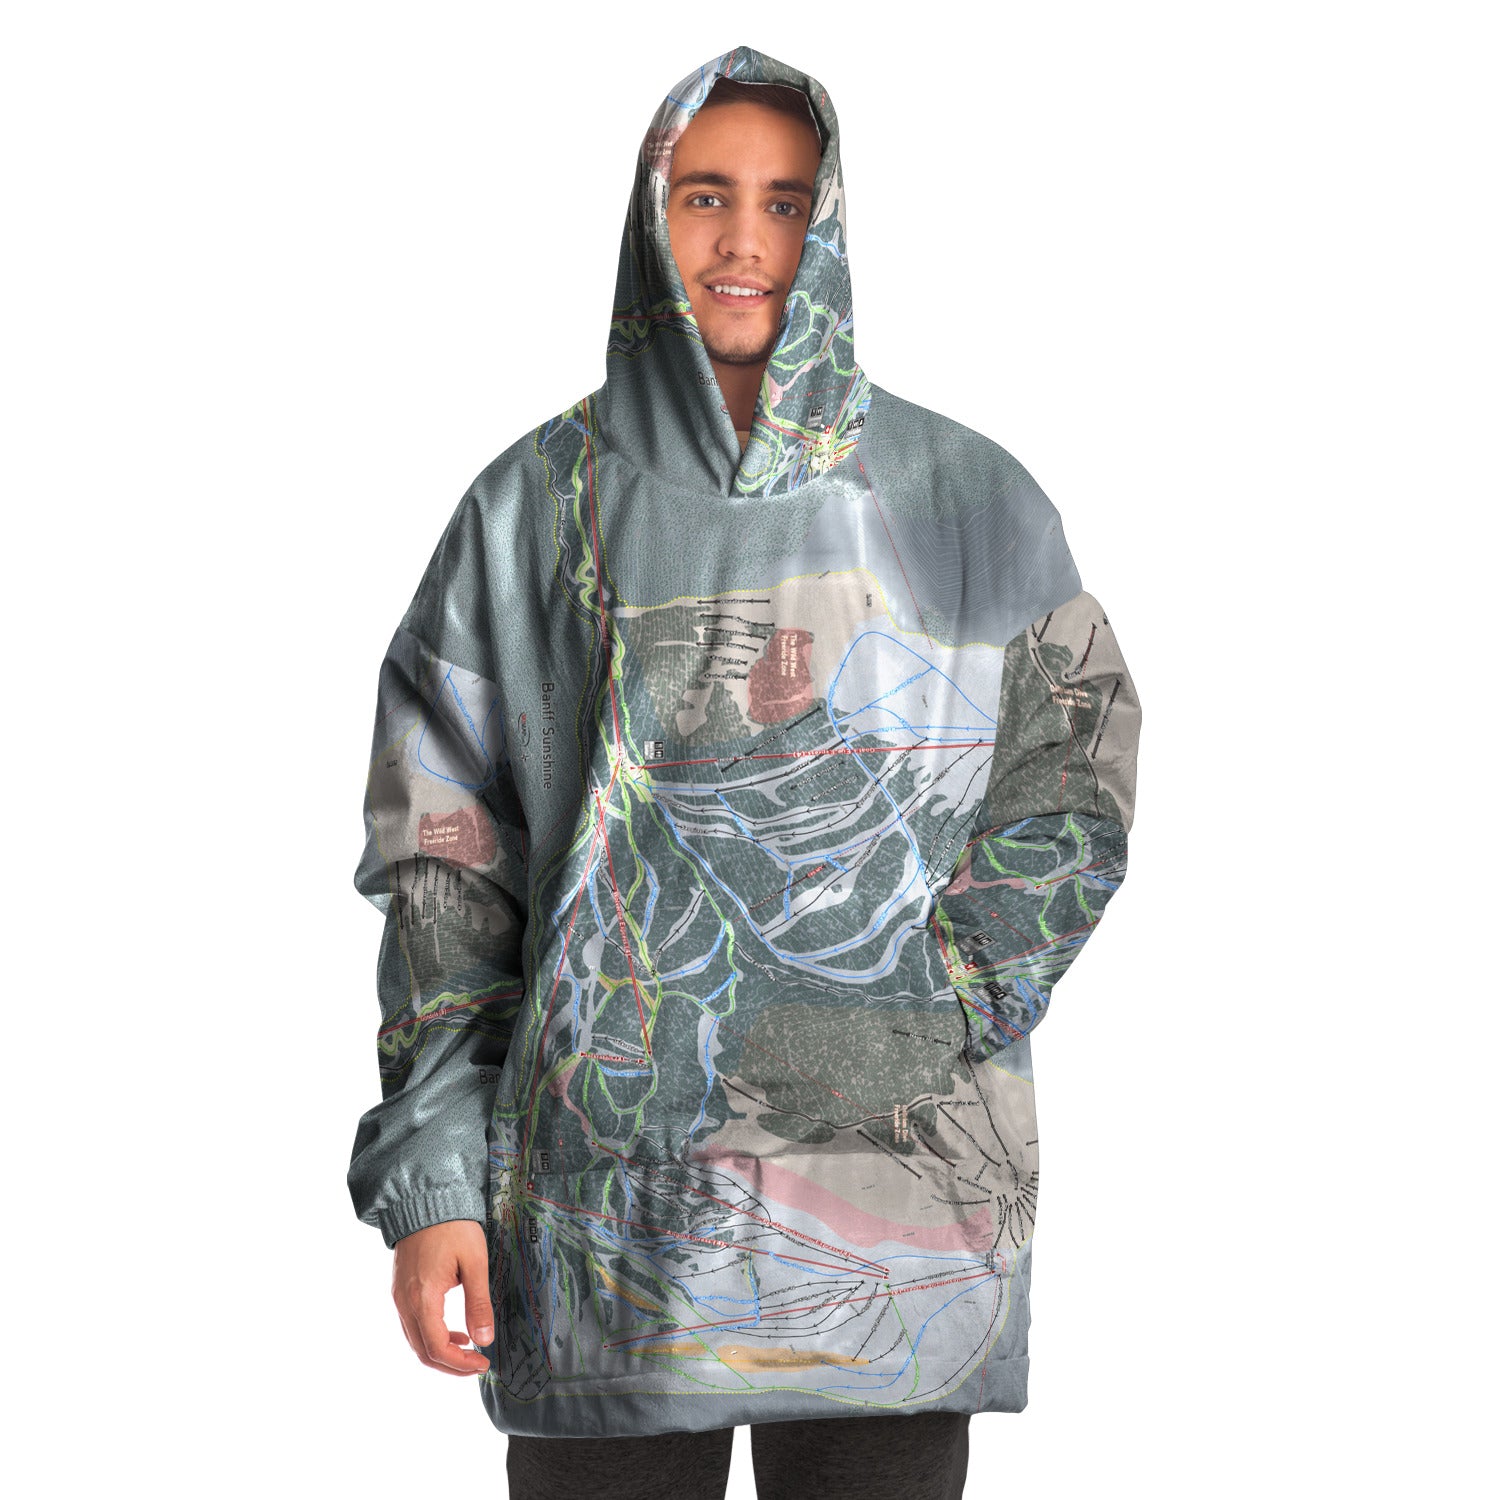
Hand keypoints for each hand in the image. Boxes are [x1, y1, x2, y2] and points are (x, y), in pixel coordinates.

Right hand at [391, 1218, 494, 1375]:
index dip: (459, 1363)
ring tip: (468, 1348)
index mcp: (423, 1298)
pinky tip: (453, 1330)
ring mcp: (399, 1297)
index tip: (482, 1364)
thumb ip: (478, 1303)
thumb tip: (485, 1340)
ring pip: (415, 1341)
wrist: (425, 1199)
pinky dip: (431, 1336)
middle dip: (450, 1365)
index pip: (436, 1348)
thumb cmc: (453, 1227)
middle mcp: (405, 1303)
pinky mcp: (400, 1290)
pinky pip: (412, 1325)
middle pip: (422, 1351)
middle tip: (477, 1364)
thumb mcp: (474, 1262)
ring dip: (440, 1352)